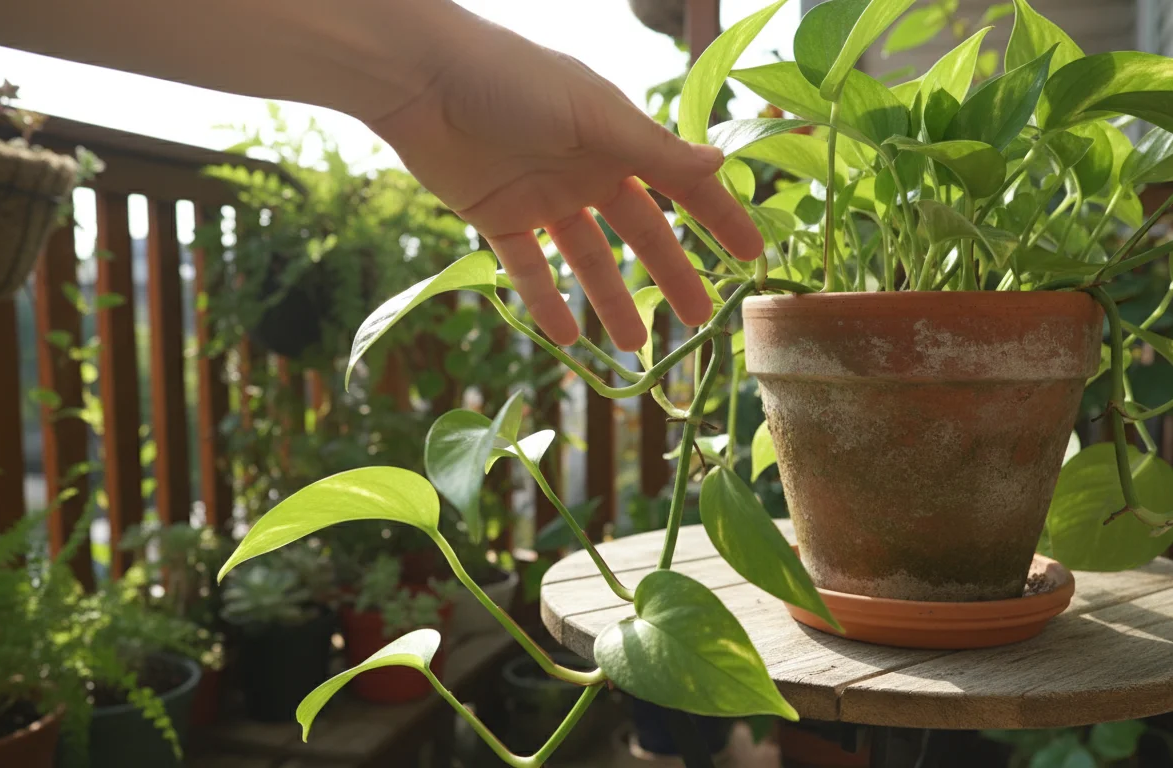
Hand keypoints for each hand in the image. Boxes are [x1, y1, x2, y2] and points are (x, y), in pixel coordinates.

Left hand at [371, 10, 762, 351]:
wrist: (421, 80)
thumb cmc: (513, 82)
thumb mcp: (594, 119)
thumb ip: (654, 153)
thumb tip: (720, 166)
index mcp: (618, 139)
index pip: (682, 186)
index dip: (718, 220)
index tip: (750, 258)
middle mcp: (587, 169)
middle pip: (640, 233)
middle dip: (671, 275)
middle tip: (699, 322)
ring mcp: (543, 196)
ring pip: (587, 259)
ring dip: (610, 300)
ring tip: (633, 347)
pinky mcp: (497, 216)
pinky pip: (529, 269)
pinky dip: (547, 301)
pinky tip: (566, 337)